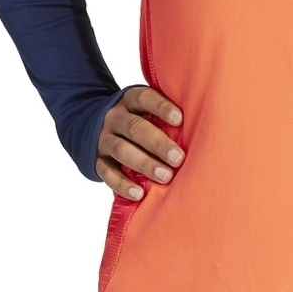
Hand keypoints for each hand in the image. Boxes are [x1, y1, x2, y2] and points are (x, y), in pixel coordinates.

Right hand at [94, 85, 184, 200]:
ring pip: (122, 150)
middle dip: (158, 143)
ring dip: (145, 164)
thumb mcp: (145, 107)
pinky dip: (122, 184)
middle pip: (135, 128)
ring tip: (165, 176)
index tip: (180, 119)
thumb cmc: (136, 118)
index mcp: (129, 100)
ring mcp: (103, 139)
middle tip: (178, 158)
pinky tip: (139, 193)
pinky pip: (107, 173)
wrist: (92, 124)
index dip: (161, 107)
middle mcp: (115, 117)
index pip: (144, 98)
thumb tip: (200, 123)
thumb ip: (164, 114)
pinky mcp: (96, 160)